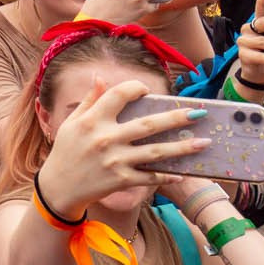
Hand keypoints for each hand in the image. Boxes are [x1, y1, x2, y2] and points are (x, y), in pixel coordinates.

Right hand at [36, 76, 207, 211]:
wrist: (59, 187)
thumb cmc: (66, 150)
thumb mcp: (73, 122)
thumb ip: (90, 100)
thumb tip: (101, 77)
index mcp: (92, 120)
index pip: (119, 95)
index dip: (136, 88)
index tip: (146, 90)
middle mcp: (106, 138)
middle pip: (148, 124)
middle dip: (176, 118)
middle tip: (200, 113)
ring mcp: (116, 161)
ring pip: (156, 152)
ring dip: (183, 147)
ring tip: (205, 142)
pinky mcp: (122, 180)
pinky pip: (150, 177)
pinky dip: (167, 175)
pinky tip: (183, 173)